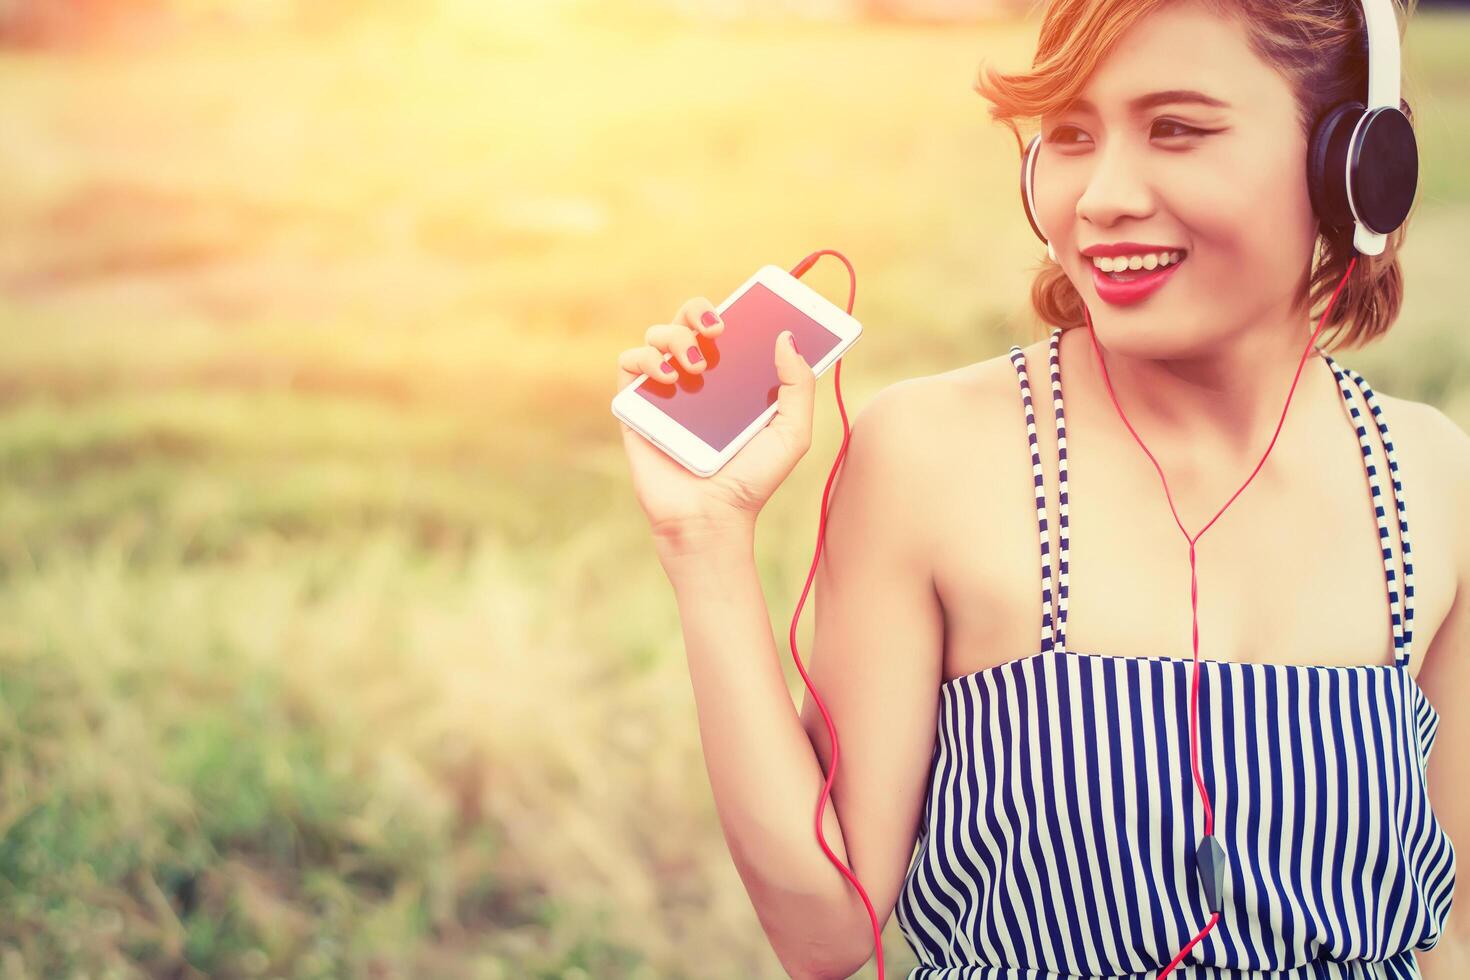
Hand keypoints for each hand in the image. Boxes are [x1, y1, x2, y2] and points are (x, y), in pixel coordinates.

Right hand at [615, 295, 815, 546]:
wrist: (710, 519)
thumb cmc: (751, 481)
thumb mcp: (791, 433)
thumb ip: (798, 386)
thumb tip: (786, 337)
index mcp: (731, 378)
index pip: (728, 327)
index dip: (736, 307)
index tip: (752, 302)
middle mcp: (695, 379)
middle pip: (688, 320)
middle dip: (699, 310)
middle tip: (719, 328)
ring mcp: (663, 391)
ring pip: (657, 334)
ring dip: (677, 336)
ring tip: (698, 367)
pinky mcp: (634, 407)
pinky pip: (629, 363)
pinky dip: (646, 359)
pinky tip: (669, 379)